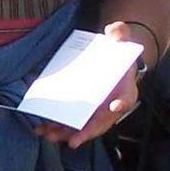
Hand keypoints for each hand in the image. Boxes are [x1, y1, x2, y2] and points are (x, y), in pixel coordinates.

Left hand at [33, 22, 145, 148]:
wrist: (110, 62)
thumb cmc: (116, 55)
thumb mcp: (120, 41)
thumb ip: (119, 34)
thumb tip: (115, 30)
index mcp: (125, 88)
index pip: (127, 96)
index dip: (122, 102)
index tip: (114, 106)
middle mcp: (112, 105)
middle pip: (102, 122)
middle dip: (87, 132)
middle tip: (73, 140)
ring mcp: (96, 111)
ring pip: (83, 127)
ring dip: (66, 134)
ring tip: (49, 136)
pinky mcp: (82, 112)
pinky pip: (71, 124)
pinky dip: (58, 128)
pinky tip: (42, 130)